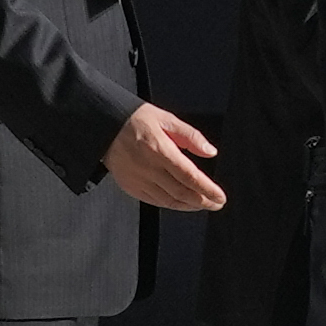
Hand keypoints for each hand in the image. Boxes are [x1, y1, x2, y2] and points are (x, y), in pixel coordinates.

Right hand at [103, 102, 222, 210]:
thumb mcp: (167, 119)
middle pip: (181, 192)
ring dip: (189, 206)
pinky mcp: (130, 187)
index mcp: (159, 149)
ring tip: (203, 204)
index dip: (207, 189)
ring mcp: (138, 180)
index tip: (220, 196)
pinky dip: (171, 205)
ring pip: (168, 200)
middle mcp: (148, 168)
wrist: (105, 127)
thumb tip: (210, 152)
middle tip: (216, 203)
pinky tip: (182, 203)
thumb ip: (191, 136)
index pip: (189, 175)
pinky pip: (154, 201)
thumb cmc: (136, 120)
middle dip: (202, 201)